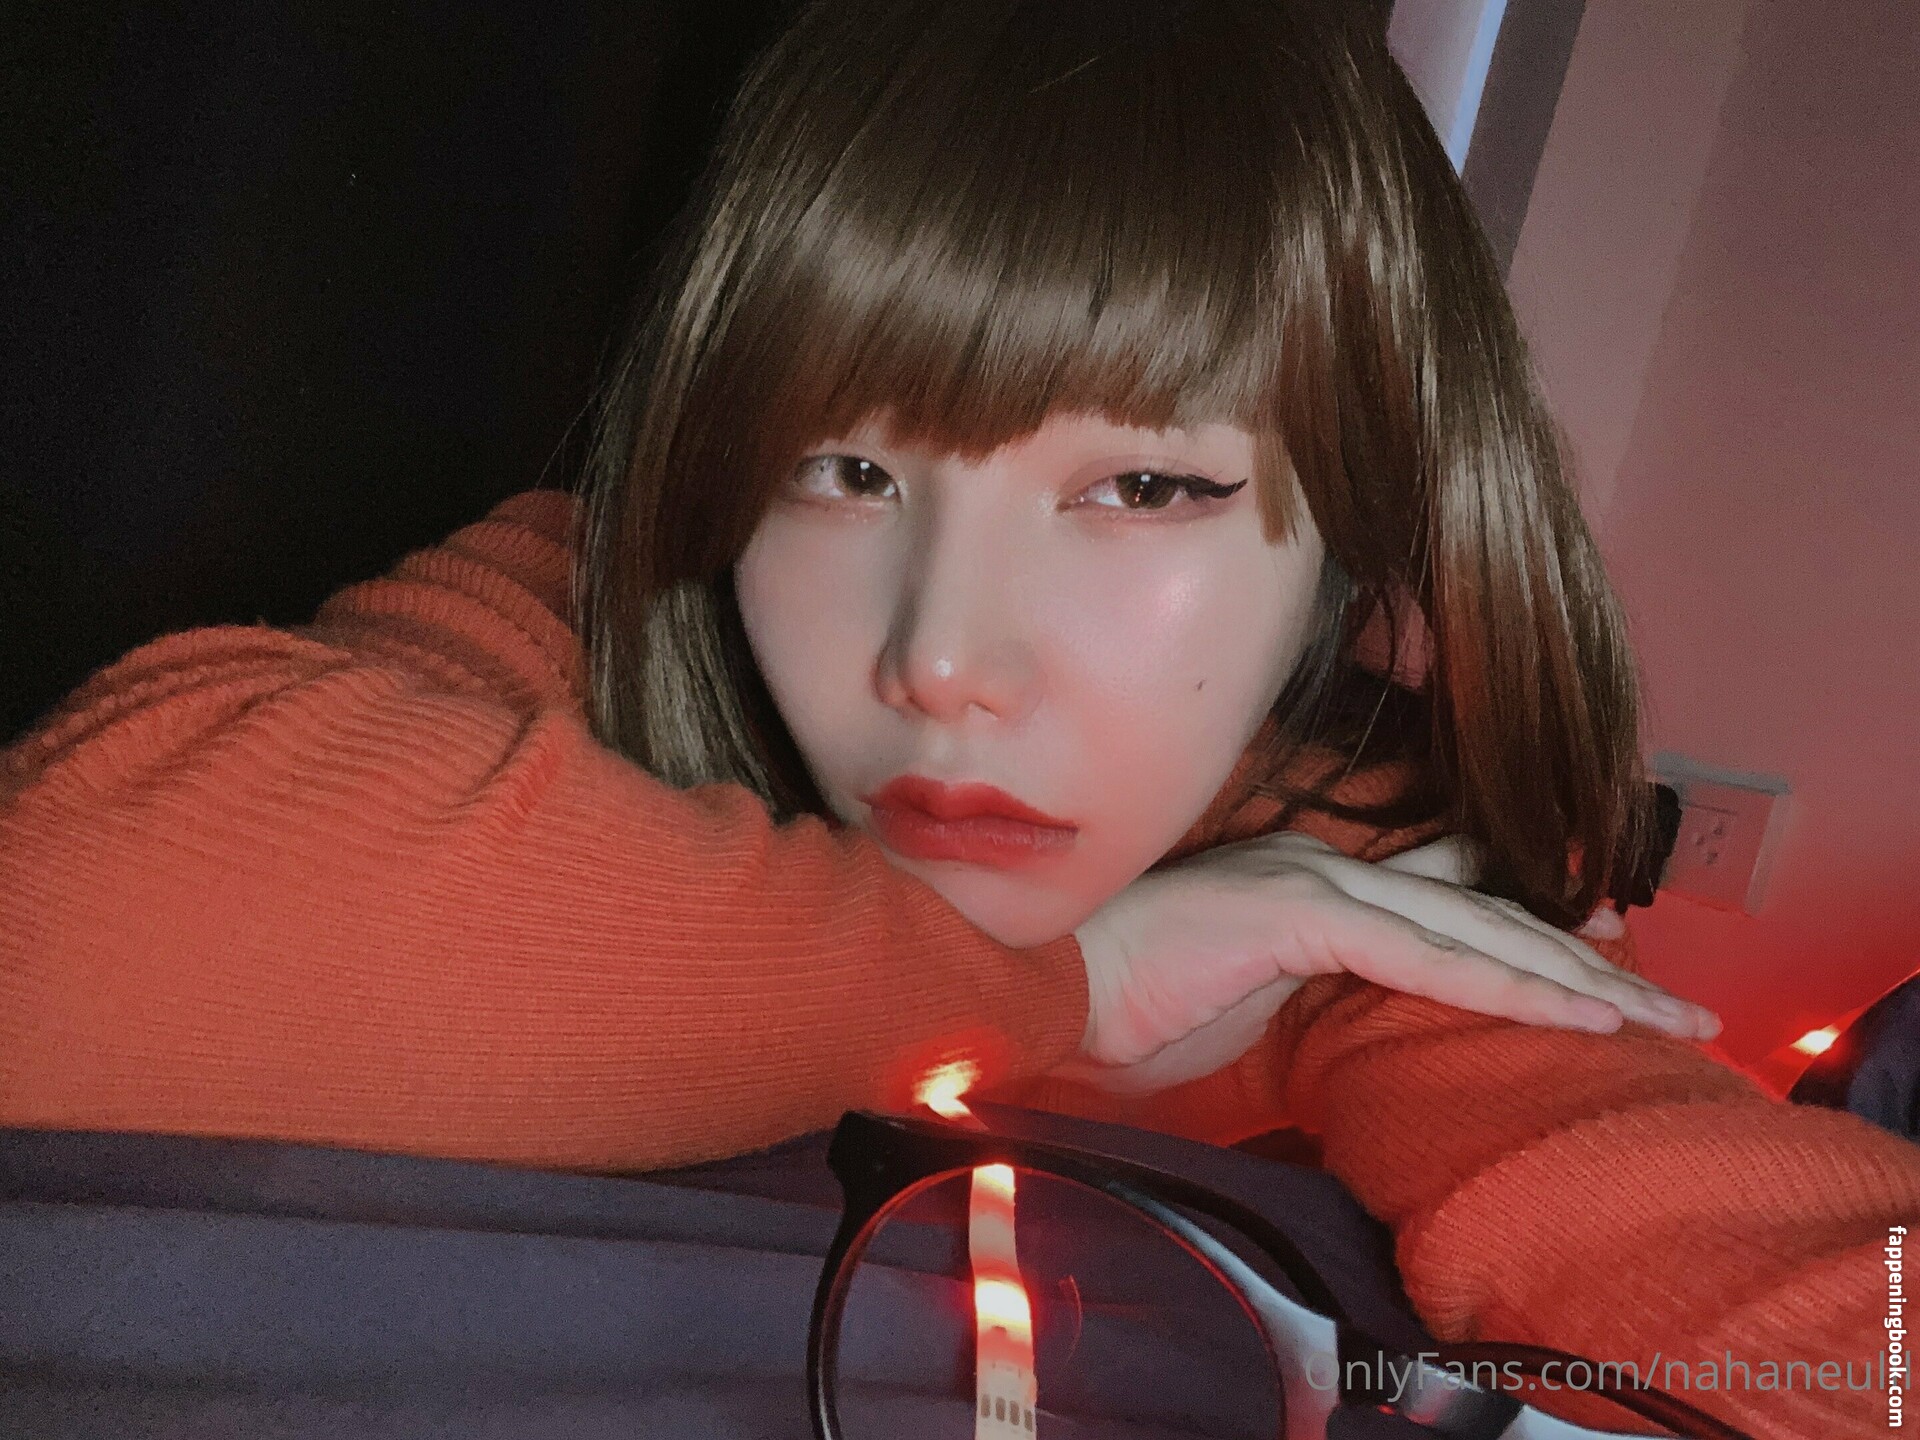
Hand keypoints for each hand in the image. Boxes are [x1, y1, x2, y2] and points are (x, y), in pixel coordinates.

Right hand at [1064, 831, 1718, 1095]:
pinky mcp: (1297, 913)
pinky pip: (1425, 957)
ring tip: (1660, 1021)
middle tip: (1673, 1006)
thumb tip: (1349, 1002)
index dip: (1529, 920)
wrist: (1035, 985)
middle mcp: (1325, 867)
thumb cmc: (1120, 1003)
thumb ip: (1306, 985)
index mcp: (1309, 884)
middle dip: (1586, 962)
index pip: (1444, 898)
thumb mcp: (1239, 997)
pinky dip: (1507, 986)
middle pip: (1483, 914)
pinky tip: (1578, 1015)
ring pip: (1475, 931)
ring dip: (1578, 981)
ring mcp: (1314, 882)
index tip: (1602, 948)